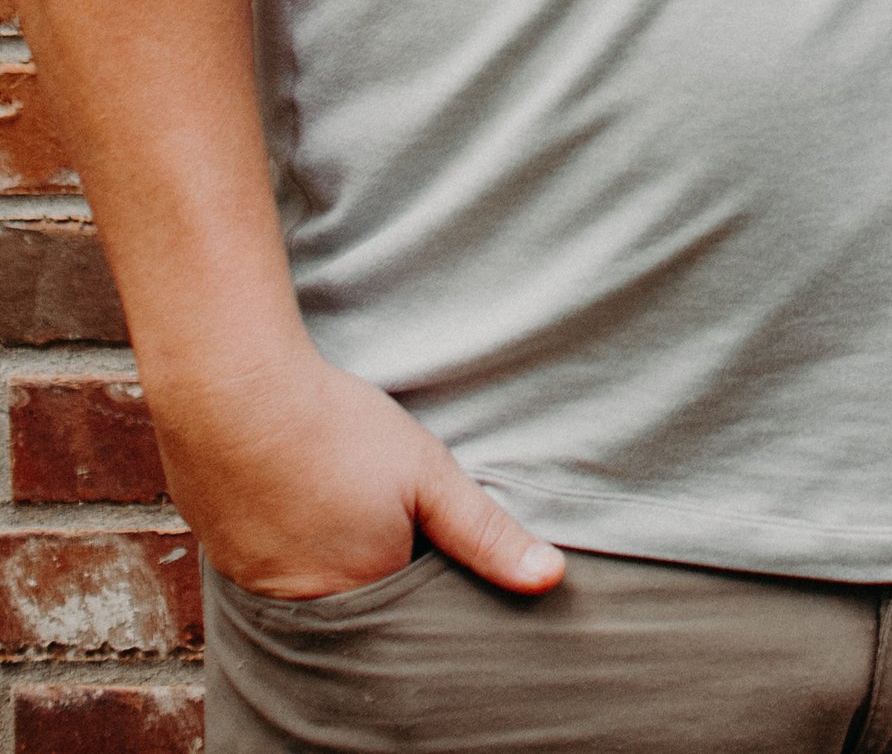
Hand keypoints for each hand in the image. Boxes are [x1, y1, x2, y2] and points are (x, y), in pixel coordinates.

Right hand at [152, 346, 563, 603]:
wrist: (233, 396)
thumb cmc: (338, 433)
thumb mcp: (429, 475)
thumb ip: (486, 533)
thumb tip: (550, 579)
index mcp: (364, 601)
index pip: (408, 611)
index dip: (421, 565)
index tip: (421, 526)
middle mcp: (306, 613)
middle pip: (358, 604)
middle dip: (375, 565)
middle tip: (373, 503)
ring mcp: (255, 590)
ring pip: (309, 585)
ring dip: (325, 551)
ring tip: (336, 495)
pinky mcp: (222, 560)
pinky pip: (267, 568)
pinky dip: (285, 540)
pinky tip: (296, 494)